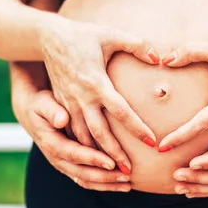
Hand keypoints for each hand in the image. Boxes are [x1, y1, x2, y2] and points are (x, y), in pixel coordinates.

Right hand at [15, 90, 130, 191]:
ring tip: (127, 184)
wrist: (32, 114)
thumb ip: (53, 111)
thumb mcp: (43, 104)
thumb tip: (62, 119)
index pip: (74, 154)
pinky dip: (103, 184)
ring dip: (107, 184)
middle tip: (126, 174)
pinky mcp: (69, 166)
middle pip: (82, 173)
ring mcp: (63, 165)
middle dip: (105, 176)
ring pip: (85, 180)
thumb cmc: (41, 105)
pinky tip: (120, 184)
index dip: (93, 159)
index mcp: (51, 143)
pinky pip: (86, 180)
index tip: (112, 162)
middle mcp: (56, 158)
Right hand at [40, 18, 159, 173]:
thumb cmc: (84, 36)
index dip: (136, 127)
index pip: (120, 110)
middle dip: (114, 154)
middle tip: (130, 171)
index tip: (152, 141)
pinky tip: (95, 159)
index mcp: (96, 82)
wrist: (48, 38)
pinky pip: (72, 133)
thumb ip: (137, 45)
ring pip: (82, 138)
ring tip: (114, 172)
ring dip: (97, 156)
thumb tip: (159, 57)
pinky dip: (83, 147)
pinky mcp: (62, 105)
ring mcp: (69, 103)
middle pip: (99, 133)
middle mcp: (81, 97)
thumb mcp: (111, 35)